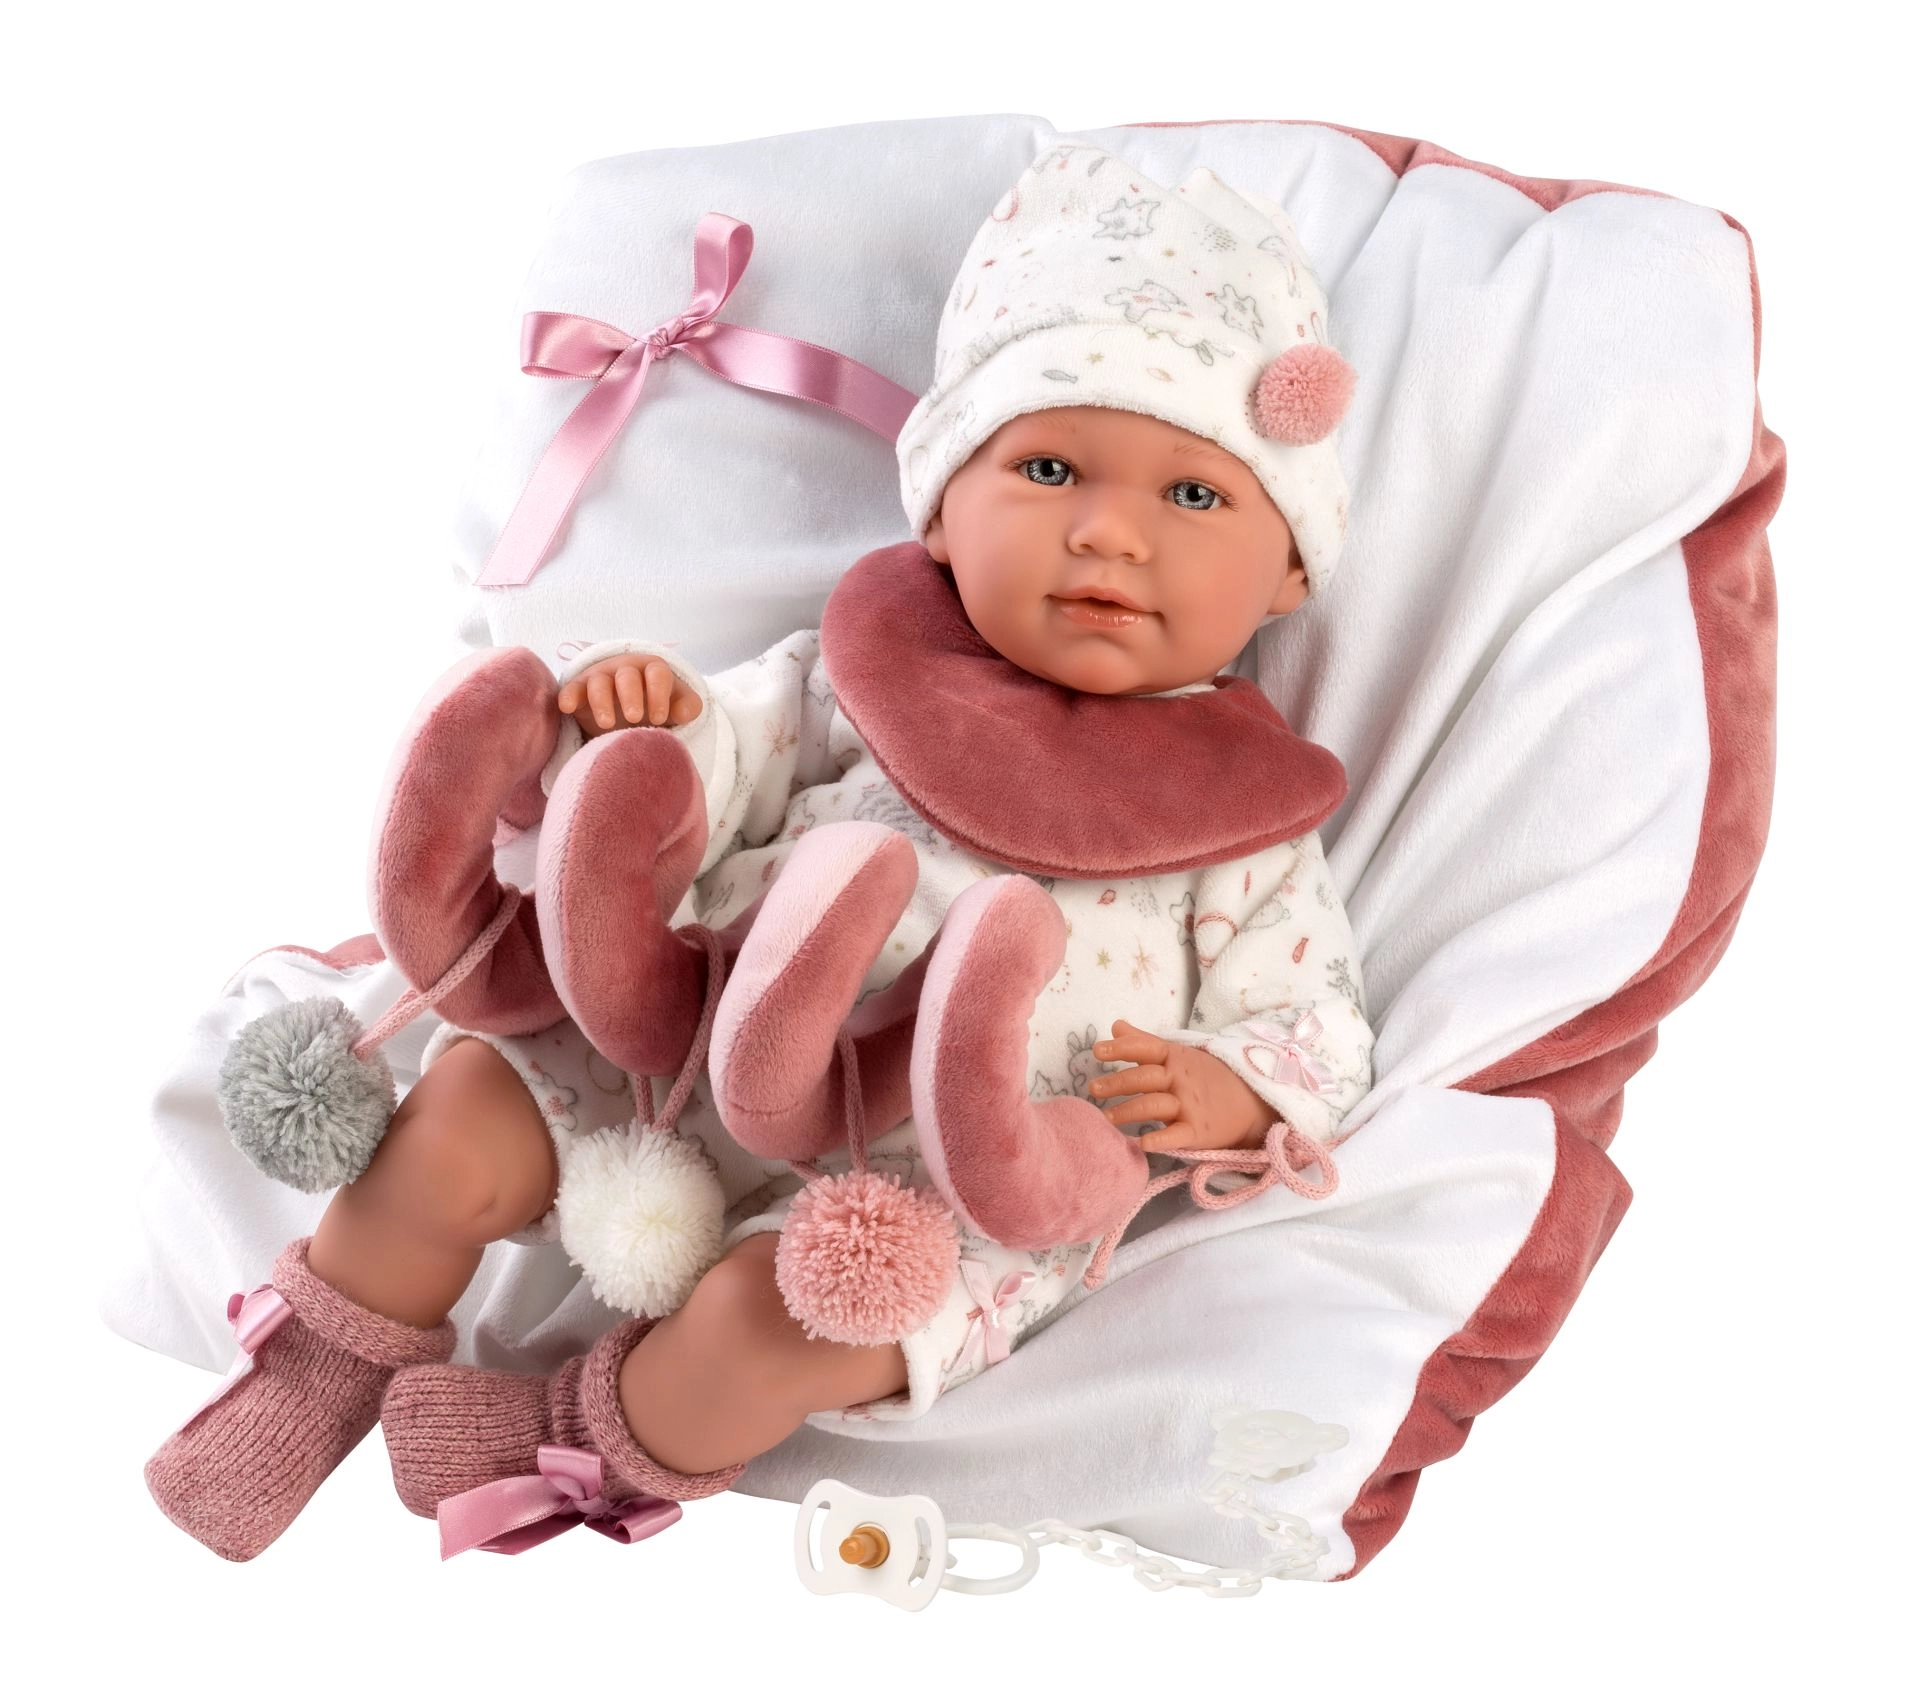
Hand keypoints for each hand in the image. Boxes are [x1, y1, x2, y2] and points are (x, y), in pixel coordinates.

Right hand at [558, 655, 702, 737]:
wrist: (627, 706)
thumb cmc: (656, 704)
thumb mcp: (677, 704)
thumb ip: (688, 706)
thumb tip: (682, 713)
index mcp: (652, 670)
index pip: (657, 674)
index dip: (658, 694)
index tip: (659, 718)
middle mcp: (625, 670)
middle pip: (627, 676)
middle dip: (631, 695)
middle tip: (635, 717)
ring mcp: (601, 678)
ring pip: (599, 682)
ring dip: (601, 701)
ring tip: (607, 724)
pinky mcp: (580, 690)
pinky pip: (572, 689)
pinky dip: (568, 696)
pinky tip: (567, 707)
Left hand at [1088, 1018, 1278, 1153]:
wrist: (1252, 1102)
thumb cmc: (1206, 1077)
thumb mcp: (1178, 1054)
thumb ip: (1144, 1042)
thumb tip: (1115, 1025)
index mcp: (1176, 1058)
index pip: (1146, 1048)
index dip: (1122, 1048)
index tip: (1097, 1051)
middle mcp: (1181, 1080)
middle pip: (1145, 1078)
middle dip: (1117, 1083)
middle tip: (1093, 1090)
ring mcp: (1190, 1106)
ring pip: (1155, 1106)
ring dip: (1129, 1111)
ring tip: (1106, 1118)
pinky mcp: (1199, 1132)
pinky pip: (1177, 1136)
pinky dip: (1160, 1139)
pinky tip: (1142, 1143)